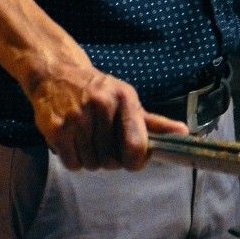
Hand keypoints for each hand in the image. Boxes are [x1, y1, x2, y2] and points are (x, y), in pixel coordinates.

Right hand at [23, 58, 187, 170]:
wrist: (56, 74)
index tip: (132, 159)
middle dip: (111, 159)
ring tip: (88, 139)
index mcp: (124, 98)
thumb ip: (155, 123)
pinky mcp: (56, 129)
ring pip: (92, 164)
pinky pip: (72, 164)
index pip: (136, 145)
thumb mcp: (128, 101)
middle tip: (104, 143)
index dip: (136, 161)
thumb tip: (184, 134)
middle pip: (113, 160)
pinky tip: (74, 142)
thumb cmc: (98, 91)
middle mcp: (101, 105)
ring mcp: (76, 117)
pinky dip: (74, 160)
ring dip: (92, 160)